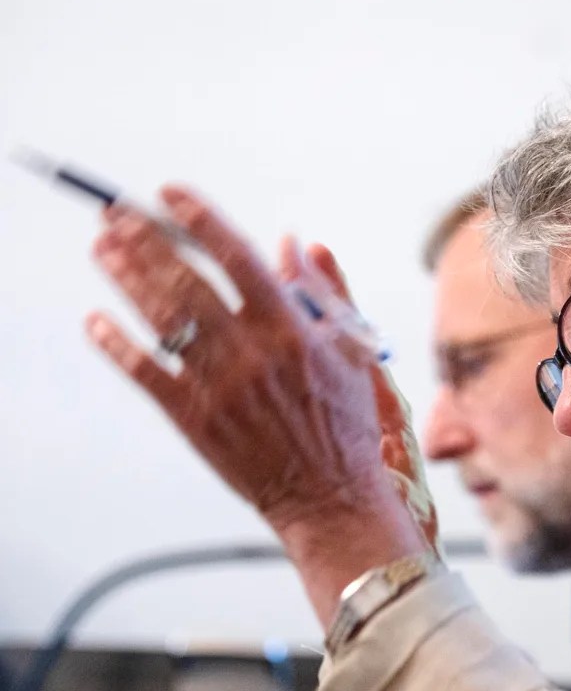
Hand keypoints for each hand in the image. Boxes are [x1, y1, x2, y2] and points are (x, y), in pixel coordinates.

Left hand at [87, 187, 429, 623]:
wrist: (330, 496)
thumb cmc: (345, 424)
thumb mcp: (352, 349)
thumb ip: (325, 293)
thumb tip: (298, 244)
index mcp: (292, 329)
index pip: (237, 257)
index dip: (200, 220)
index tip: (170, 194)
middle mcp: (252, 351)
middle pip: (187, 280)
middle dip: (145, 239)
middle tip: (115, 211)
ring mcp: (220, 386)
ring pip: (162, 319)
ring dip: (126, 278)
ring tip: (102, 247)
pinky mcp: (196, 418)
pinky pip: (147, 373)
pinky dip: (117, 345)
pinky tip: (97, 321)